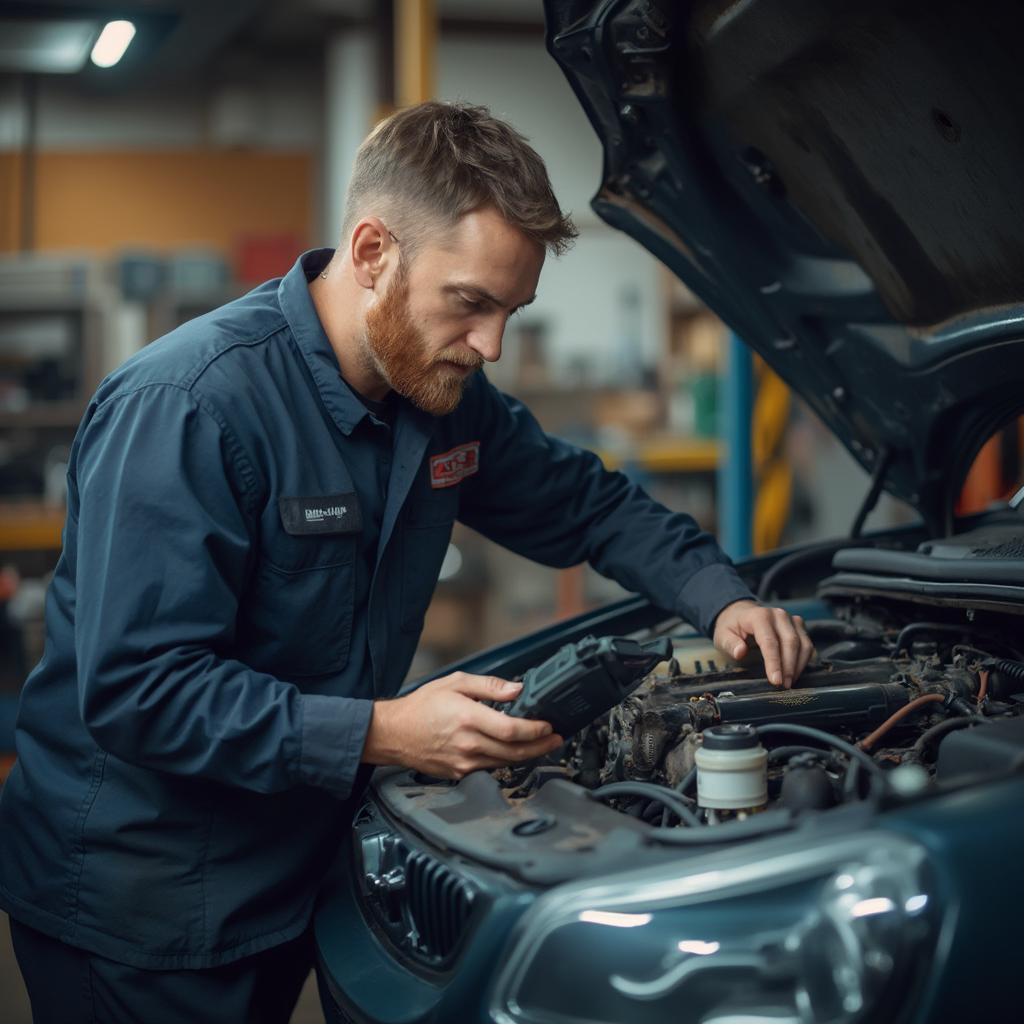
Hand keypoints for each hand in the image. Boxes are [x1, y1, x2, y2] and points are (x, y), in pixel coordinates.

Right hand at [362, 671, 563, 778]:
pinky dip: (506, 761)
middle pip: (515, 752)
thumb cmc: (421, 707)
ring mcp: (463, 762)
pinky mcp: (458, 773)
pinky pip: (489, 769)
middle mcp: (468, 744)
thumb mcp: (455, 683)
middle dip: (540, 746)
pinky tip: (514, 753)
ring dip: (527, 756)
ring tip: (542, 746)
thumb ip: (489, 686)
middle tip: (555, 739)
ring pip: (505, 763)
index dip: (535, 730)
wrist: (393, 733)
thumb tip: (517, 689)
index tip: (548, 725)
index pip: (512, 730)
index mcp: (468, 718)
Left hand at [712, 599, 814, 688]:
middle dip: (789, 667)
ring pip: (803, 644)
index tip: (776, 681)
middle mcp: (779, 615)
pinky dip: (804, 661)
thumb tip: (740, 652)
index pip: (770, 642)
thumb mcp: (723, 634)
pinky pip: (807, 645)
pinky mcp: (799, 626)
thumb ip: (730, 643)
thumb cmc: (732, 626)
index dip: (774, 663)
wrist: (741, 613)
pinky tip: (795, 673)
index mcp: (759, 616)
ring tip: (789, 682)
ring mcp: (791, 620)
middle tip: (784, 686)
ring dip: (798, 666)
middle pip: (791, 642)